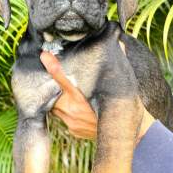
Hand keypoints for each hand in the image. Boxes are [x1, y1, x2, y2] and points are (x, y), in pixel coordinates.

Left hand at [40, 51, 154, 141]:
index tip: (44, 55)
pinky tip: (77, 110)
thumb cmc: (124, 106)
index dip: (52, 67)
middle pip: (55, 94)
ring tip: (68, 95)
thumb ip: (115, 61)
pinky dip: (67, 112)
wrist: (128, 133)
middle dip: (55, 87)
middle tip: (57, 79)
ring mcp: (71, 122)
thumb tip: (118, 39)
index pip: (62, 79)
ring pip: (57, 107)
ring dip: (60, 100)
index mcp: (82, 97)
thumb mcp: (120, 82)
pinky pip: (64, 118)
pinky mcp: (73, 131)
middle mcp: (73, 111)